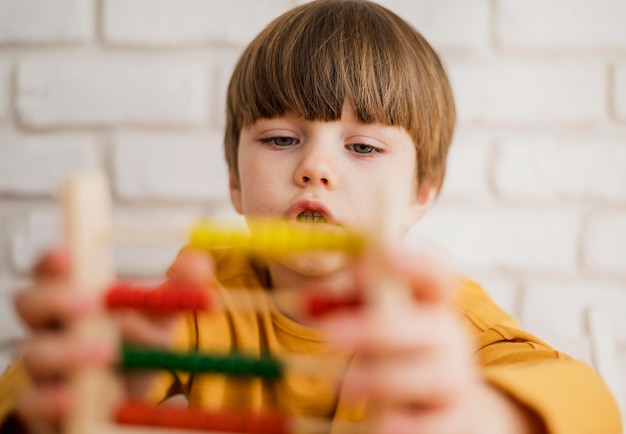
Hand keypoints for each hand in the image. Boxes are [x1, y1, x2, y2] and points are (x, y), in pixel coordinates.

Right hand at [13, 246, 213, 427]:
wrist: (125, 397)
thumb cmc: (134, 344)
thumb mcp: (159, 316)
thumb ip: (177, 291)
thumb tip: (200, 264)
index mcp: (75, 293)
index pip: (52, 269)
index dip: (54, 260)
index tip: (70, 255)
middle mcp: (52, 325)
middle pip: (29, 303)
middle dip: (55, 299)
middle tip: (89, 304)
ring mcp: (45, 364)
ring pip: (34, 352)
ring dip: (66, 351)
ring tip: (105, 354)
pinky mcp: (44, 401)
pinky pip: (33, 401)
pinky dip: (51, 399)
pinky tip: (74, 399)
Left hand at [325, 249, 542, 433]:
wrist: (445, 401)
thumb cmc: (398, 347)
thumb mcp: (372, 319)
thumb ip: (340, 303)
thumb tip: (307, 300)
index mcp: (432, 304)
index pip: (437, 276)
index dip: (416, 263)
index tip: (385, 256)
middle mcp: (450, 337)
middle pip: (428, 327)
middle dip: (377, 330)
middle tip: (328, 336)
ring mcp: (456, 379)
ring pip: (431, 376)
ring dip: (385, 379)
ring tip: (345, 386)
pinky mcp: (455, 419)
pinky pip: (438, 426)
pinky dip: (410, 427)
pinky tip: (384, 428)